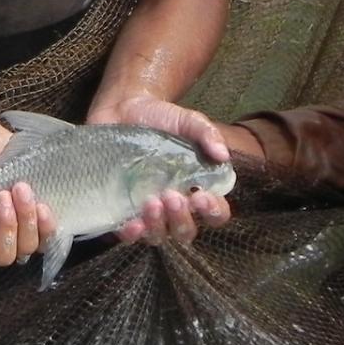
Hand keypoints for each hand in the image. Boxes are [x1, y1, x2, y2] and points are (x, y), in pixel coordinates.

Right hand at [0, 124, 55, 284]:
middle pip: (0, 256)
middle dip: (6, 229)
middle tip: (4, 196)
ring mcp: (13, 235)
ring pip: (25, 248)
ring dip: (26, 222)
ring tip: (20, 188)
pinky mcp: (35, 226)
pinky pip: (47, 240)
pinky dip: (46, 226)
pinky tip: (41, 206)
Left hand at [91, 95, 232, 243]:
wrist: (121, 109)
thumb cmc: (160, 118)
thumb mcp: (187, 121)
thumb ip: (207, 133)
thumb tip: (222, 155)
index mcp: (196, 188)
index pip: (215, 213)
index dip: (213, 212)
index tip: (201, 197)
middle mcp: (174, 205)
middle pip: (185, 231)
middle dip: (181, 219)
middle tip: (171, 196)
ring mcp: (147, 210)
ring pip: (158, 235)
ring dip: (157, 227)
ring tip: (151, 204)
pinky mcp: (121, 209)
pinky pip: (128, 234)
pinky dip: (131, 234)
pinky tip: (130, 224)